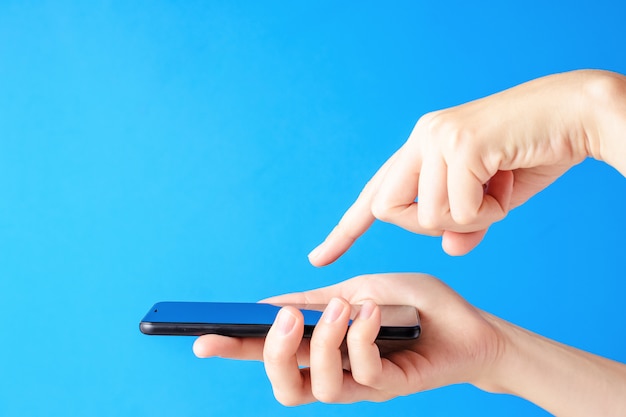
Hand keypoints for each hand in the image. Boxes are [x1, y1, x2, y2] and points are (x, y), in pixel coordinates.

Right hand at [193, 273, 502, 404]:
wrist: (467, 324)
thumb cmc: (414, 303)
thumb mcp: (359, 288)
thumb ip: (316, 301)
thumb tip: (266, 305)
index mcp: (321, 345)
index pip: (267, 351)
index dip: (233, 348)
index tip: (202, 336)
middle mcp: (334, 370)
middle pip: (282, 385)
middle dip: (270, 353)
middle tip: (282, 318)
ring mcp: (360, 383)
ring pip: (316, 386)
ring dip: (323, 341)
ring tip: (343, 307)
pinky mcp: (389, 388)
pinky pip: (361, 374)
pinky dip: (361, 338)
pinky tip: (373, 311)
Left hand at [308, 70, 625, 264]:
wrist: (574, 116)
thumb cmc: (531, 154)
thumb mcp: (492, 200)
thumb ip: (464, 223)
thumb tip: (451, 248)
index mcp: (420, 149)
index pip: (374, 194)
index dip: (345, 230)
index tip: (319, 258)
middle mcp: (420, 139)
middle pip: (387, 209)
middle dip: (427, 226)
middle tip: (472, 209)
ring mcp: (437, 138)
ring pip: (428, 216)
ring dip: (471, 218)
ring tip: (499, 189)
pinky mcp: (460, 143)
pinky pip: (460, 207)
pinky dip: (488, 212)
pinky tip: (507, 183)